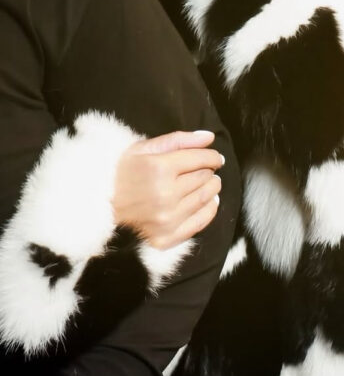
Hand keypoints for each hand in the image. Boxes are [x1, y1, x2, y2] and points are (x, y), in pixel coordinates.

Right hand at [113, 130, 224, 249]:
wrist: (97, 208)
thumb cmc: (121, 174)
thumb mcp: (143, 149)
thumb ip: (178, 140)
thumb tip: (210, 137)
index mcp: (159, 169)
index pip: (202, 160)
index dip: (213, 157)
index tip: (215, 158)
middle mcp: (165, 195)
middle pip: (205, 178)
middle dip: (209, 171)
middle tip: (204, 170)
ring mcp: (167, 219)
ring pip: (206, 198)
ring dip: (211, 189)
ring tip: (206, 183)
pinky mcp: (166, 237)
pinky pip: (201, 222)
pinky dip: (209, 209)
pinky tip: (207, 201)